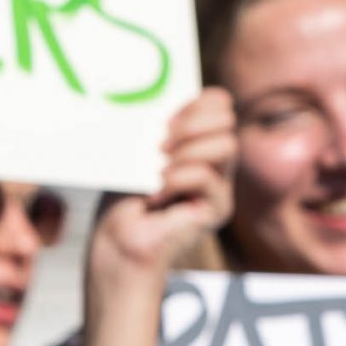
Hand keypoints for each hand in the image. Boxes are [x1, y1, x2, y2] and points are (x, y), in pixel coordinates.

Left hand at [87, 88, 236, 292]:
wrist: (118, 241)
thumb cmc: (123, 197)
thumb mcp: (139, 149)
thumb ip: (162, 126)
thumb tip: (170, 104)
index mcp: (198, 140)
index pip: (219, 103)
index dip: (194, 104)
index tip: (163, 121)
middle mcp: (215, 161)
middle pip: (227, 118)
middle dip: (191, 124)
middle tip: (160, 145)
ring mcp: (220, 185)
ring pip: (227, 145)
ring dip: (187, 152)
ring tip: (158, 170)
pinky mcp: (219, 209)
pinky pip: (206, 177)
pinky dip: (177, 180)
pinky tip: (157, 194)